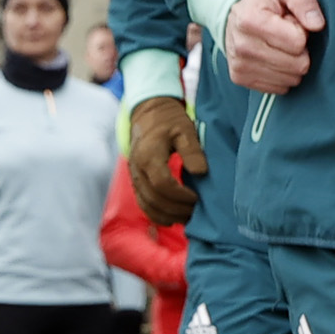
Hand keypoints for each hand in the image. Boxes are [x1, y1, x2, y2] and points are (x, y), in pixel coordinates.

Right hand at [127, 95, 207, 225]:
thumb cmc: (170, 121)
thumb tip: (200, 172)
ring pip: (146, 205)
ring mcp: (134, 176)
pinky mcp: (136, 181)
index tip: (197, 198)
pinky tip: (173, 218)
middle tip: (197, 212)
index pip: (162, 184)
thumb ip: (192, 150)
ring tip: (188, 218)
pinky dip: (157, 214)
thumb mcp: (185, 129)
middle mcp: (137, 169)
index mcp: (149, 156)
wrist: (149, 115)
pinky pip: (143, 203)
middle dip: (176, 209)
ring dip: (167, 216)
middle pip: (154, 198)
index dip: (180, 196)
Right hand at [228, 0, 323, 94]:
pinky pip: (280, 88)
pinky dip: (283, 75)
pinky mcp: (240, 79)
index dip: (301, 31)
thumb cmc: (267, 1)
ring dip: (292, 63)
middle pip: (297, 64)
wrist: (237, 16)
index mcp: (250, 19)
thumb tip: (317, 24)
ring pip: (291, 79)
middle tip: (286, 36)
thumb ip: (304, 0)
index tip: (290, 22)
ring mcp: (239, 65)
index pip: (297, 42)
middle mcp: (241, 45)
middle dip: (299, 50)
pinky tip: (273, 58)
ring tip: (279, 46)